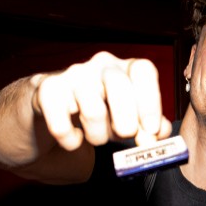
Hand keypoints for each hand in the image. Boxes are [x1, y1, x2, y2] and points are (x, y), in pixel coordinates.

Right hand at [32, 51, 172, 151]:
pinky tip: (74, 140)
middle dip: (126, 120)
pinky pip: (60, 122)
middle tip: (124, 136)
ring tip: (95, 138)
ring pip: (92, 109)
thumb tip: (160, 133)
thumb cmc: (96, 113)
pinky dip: (70, 139)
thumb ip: (148, 127)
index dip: (151, 101)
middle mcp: (99, 66)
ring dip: (98, 135)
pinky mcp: (45, 90)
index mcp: (124, 69)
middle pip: (118, 84)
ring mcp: (71, 75)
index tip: (150, 130)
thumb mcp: (127, 120)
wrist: (48, 113)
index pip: (143, 70)